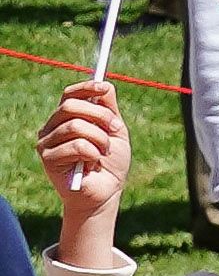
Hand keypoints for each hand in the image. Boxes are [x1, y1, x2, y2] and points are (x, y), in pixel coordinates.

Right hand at [35, 75, 125, 232]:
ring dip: (100, 139)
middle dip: (100, 115)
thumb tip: (105, 84)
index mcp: (67, 118)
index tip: (104, 88)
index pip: (70, 94)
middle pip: (71, 105)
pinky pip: (77, 145)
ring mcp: (47, 142)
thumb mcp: (115, 132)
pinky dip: (93, 153)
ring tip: (104, 153)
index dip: (87, 88)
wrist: (106, 191)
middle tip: (115, 129)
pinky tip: (92, 164)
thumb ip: (109, 109)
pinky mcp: (48, 158)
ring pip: (76, 126)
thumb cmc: (110, 162)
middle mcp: (52, 127)